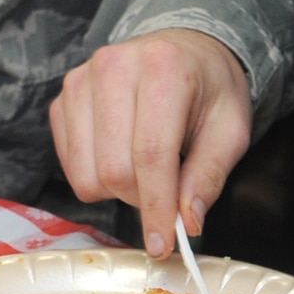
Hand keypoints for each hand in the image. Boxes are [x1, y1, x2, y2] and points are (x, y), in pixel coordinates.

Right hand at [50, 29, 250, 257]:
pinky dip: (96, 176)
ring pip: (86, 172)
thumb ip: (209, 176)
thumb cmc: (209, 90)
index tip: (162, 244)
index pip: (150, 154)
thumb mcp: (231, 129)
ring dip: (116, 190)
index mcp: (163, 67)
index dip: (155, 207)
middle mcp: (113, 66)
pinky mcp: (63, 97)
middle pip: (113, 168)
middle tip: (166, 193)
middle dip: (141, 199)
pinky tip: (120, 156)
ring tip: (144, 171)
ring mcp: (81, 79)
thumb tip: (186, 222)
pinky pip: (70, 163)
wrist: (182, 49)